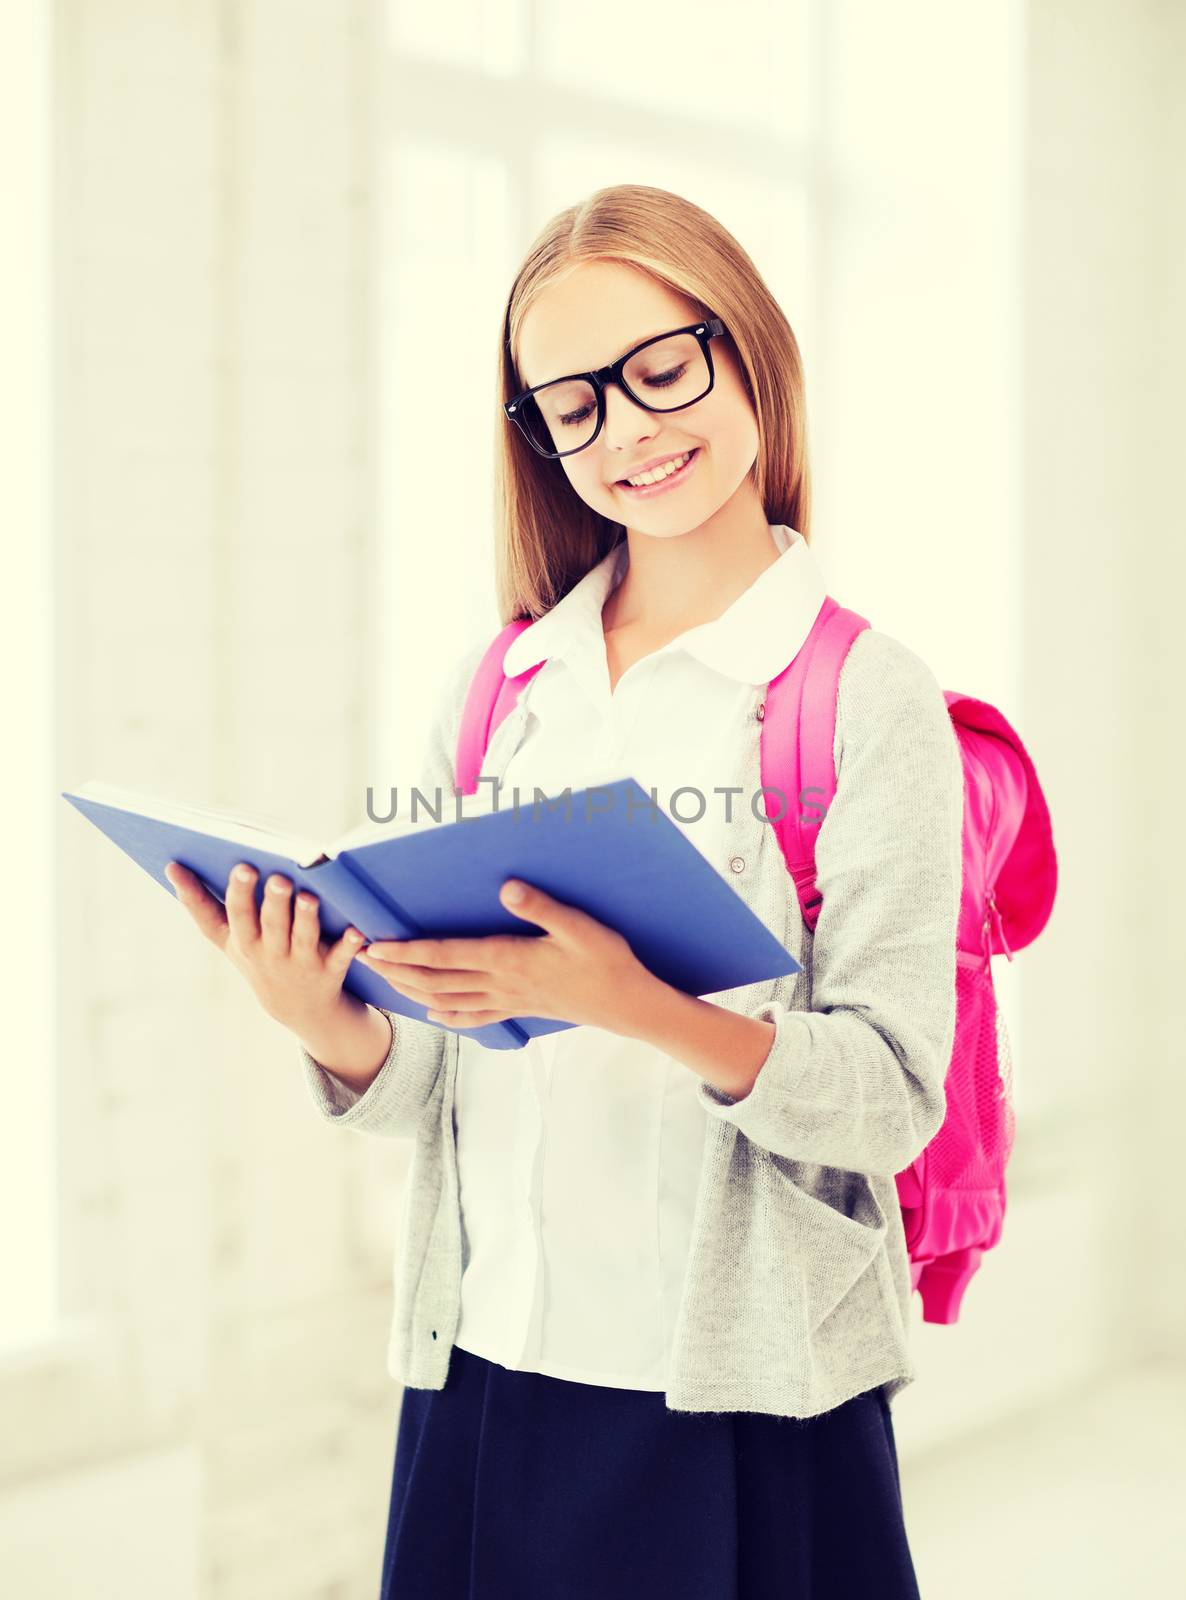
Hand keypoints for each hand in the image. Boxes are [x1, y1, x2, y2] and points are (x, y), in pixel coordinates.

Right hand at [163, 860, 367, 1032]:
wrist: (298, 1008)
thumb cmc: (257, 956)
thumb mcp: (226, 938)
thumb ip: (200, 905)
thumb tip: (170, 866)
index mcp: (243, 940)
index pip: (235, 915)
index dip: (237, 892)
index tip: (241, 866)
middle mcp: (269, 952)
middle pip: (270, 925)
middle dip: (272, 901)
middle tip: (277, 878)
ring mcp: (300, 963)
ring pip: (303, 938)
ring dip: (306, 918)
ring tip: (308, 896)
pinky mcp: (329, 971)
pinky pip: (340, 957)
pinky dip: (347, 945)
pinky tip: (356, 930)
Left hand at [355, 878, 660, 1033]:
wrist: (627, 1005)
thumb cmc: (606, 961)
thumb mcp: (579, 927)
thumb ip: (542, 907)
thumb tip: (507, 887)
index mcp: (508, 959)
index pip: (445, 955)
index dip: (407, 951)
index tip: (376, 946)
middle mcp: (500, 984)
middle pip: (435, 980)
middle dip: (396, 970)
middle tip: (362, 960)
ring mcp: (508, 1000)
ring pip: (447, 1000)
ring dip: (411, 991)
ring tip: (385, 981)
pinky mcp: (519, 1009)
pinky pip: (473, 1016)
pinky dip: (446, 1015)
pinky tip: (432, 1013)